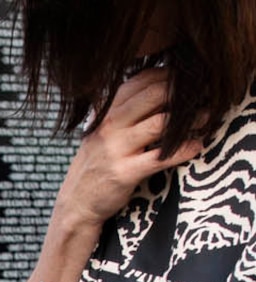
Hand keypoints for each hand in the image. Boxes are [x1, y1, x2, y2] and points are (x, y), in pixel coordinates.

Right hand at [56, 70, 206, 232]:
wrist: (75, 205)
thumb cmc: (96, 166)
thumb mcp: (102, 132)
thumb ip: (125, 110)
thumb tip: (160, 86)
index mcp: (106, 112)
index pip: (143, 80)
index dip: (171, 75)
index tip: (190, 78)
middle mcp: (109, 127)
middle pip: (154, 95)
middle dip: (185, 92)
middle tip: (207, 93)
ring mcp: (115, 149)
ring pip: (161, 123)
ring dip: (192, 119)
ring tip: (207, 117)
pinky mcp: (124, 173)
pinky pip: (161, 157)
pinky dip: (184, 150)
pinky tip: (196, 146)